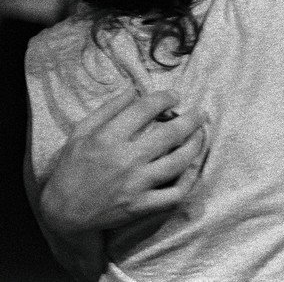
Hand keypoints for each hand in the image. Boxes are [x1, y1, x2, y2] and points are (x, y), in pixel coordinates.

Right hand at [38, 90, 206, 234]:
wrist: (64, 213)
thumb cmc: (71, 169)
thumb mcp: (80, 133)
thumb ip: (108, 109)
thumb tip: (133, 89)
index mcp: (107, 138)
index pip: (145, 109)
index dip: (165, 98)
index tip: (174, 96)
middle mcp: (125, 159)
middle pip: (170, 133)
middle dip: (191, 119)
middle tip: (200, 113)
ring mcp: (135, 184)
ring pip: (179, 162)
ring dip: (196, 145)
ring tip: (201, 135)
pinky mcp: (141, 206)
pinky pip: (175, 194)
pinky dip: (188, 181)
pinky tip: (192, 168)